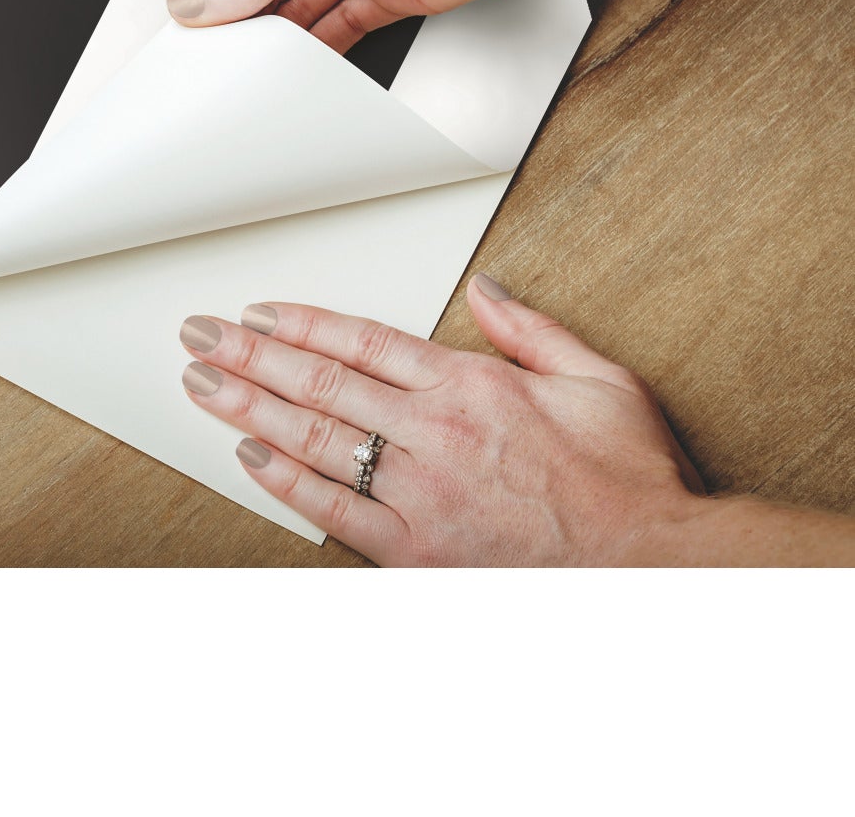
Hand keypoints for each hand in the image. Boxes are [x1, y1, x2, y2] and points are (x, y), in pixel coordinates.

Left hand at [178, 272, 708, 565]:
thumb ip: (530, 329)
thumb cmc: (628, 480)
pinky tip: (249, 458)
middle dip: (251, 354)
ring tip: (203, 383)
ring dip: (250, 408)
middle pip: (321, 383)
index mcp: (470, 386)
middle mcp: (434, 433)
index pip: (361, 340)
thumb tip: (483, 289)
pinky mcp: (418, 550)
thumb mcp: (598, 378)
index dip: (301, 323)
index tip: (259, 311)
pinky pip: (335, 511)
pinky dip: (287, 483)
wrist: (656, 567)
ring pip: (315, 439)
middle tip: (201, 336)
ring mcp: (420, 493)